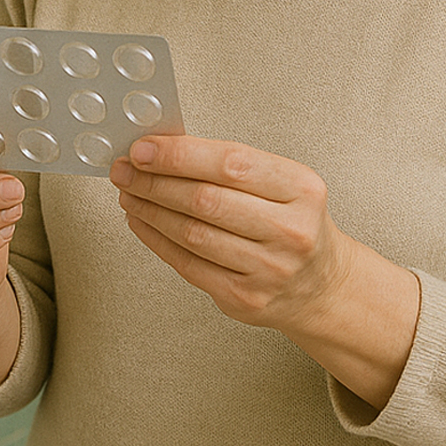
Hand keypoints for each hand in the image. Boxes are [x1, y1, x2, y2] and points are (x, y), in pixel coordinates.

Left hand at [110, 135, 367, 330]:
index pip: (231, 163)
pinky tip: (140, 220)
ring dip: (149, 209)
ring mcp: (269, 268)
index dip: (179, 154)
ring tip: (129, 192)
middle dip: (154, 181)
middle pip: (205, 200)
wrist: (320, 285)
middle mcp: (290, 230)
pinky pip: (187, 263)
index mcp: (302, 190)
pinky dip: (155, 238)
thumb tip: (160, 147)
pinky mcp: (245, 297)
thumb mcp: (281, 184)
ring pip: (192, 233)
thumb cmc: (291, 224)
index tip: (143, 148)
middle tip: (125, 170)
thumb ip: (227, 165)